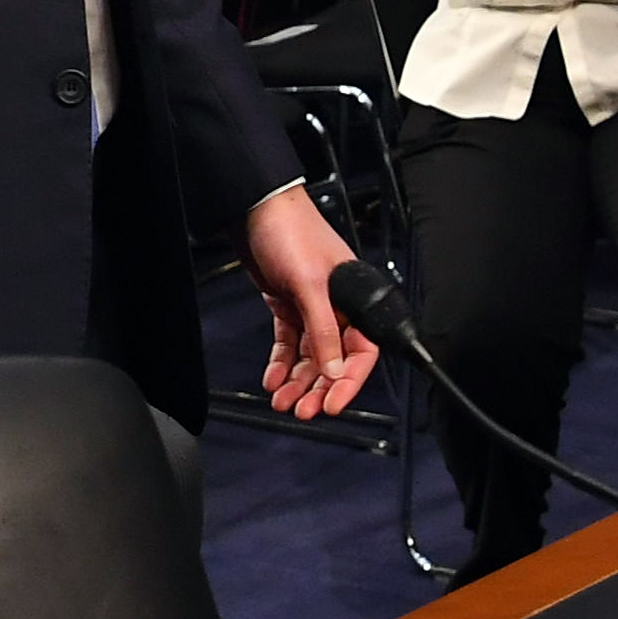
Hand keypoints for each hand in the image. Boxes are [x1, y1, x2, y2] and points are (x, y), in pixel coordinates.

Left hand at [245, 187, 378, 417]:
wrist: (255, 207)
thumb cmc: (290, 231)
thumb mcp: (309, 284)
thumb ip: (323, 328)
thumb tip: (334, 369)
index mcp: (356, 299)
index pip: (362, 352)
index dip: (349, 381)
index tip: (334, 405)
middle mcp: (337, 305)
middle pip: (334, 359)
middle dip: (319, 388)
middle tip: (304, 411)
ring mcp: (311, 305)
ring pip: (310, 355)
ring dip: (299, 381)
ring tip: (284, 403)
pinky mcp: (288, 302)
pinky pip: (290, 342)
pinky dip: (282, 363)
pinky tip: (274, 380)